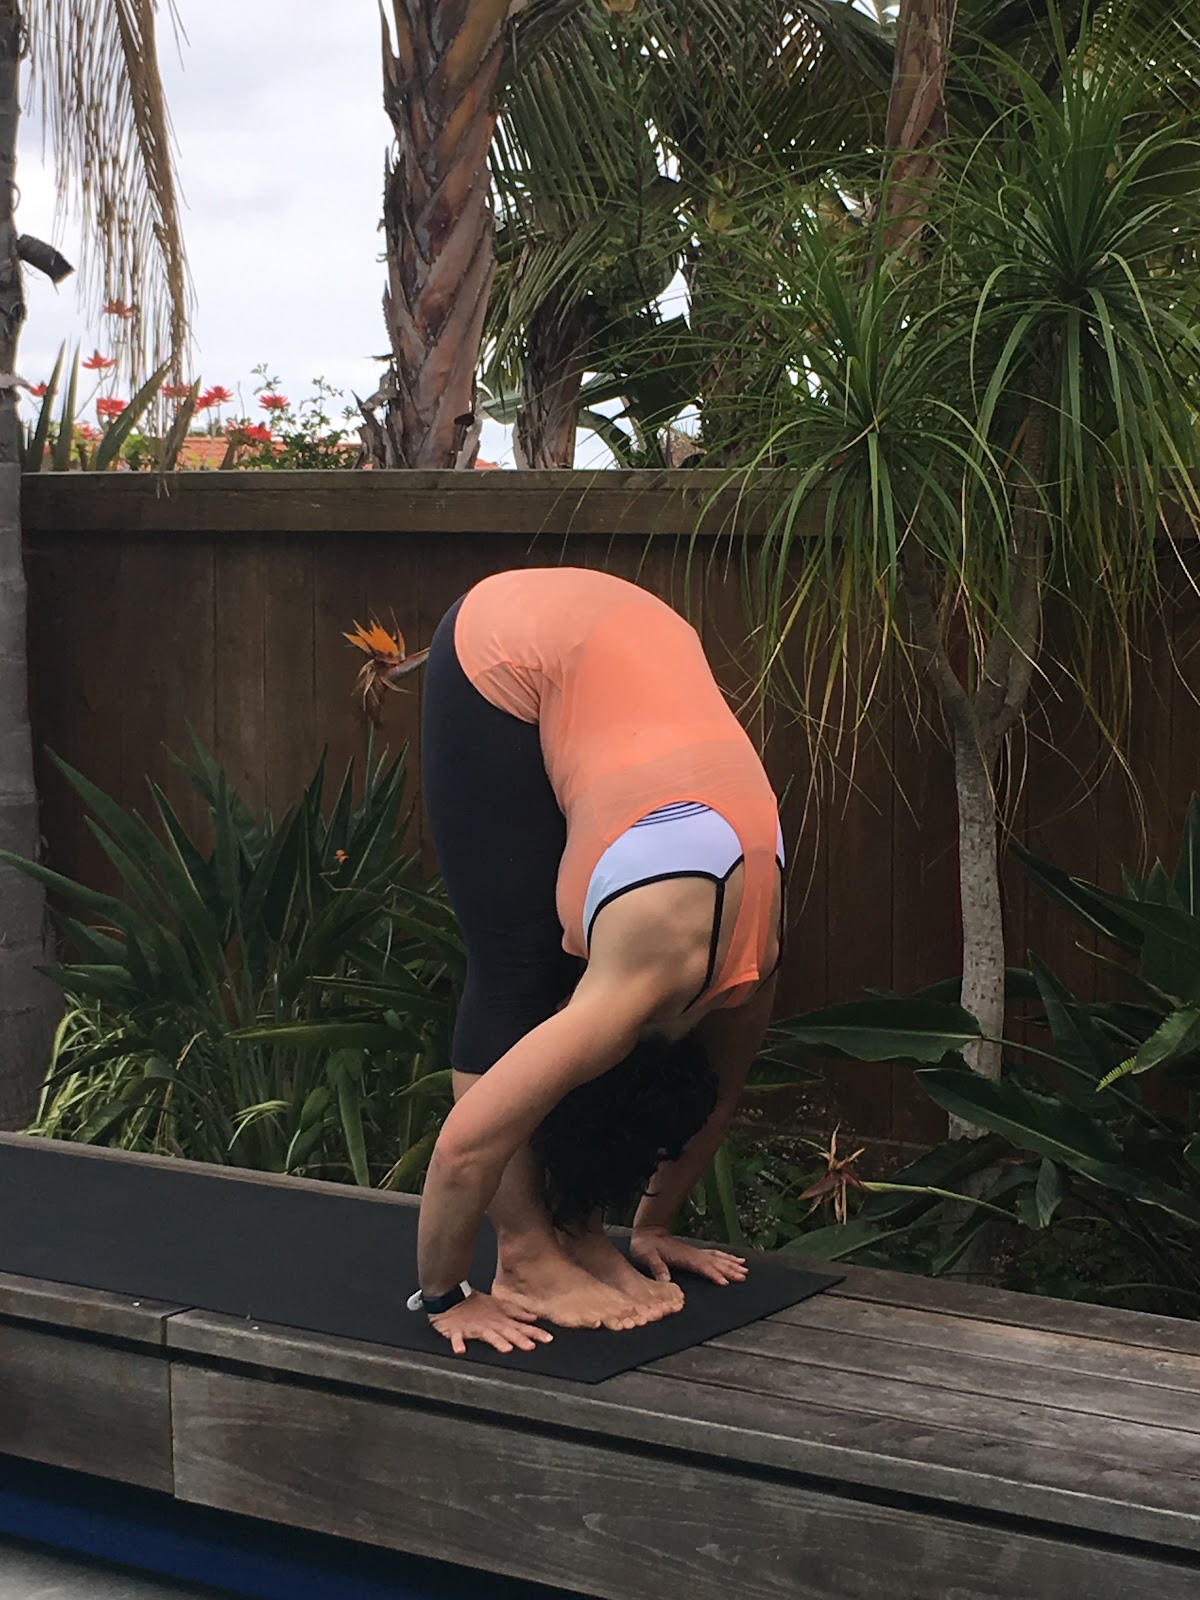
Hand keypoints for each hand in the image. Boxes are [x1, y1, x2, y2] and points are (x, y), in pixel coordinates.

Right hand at [428, 1290, 554, 1355]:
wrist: (452, 1298)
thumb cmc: (477, 1305)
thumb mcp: (499, 1307)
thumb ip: (517, 1314)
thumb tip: (534, 1318)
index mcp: (500, 1320)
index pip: (521, 1328)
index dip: (534, 1333)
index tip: (549, 1338)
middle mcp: (491, 1325)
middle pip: (507, 1333)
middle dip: (519, 1339)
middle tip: (531, 1346)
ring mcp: (474, 1328)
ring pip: (487, 1336)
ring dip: (496, 1342)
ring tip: (505, 1348)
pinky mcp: (457, 1331)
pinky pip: (457, 1339)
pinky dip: (458, 1344)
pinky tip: (460, 1350)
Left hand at [630, 1226, 748, 1285]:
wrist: (647, 1232)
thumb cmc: (646, 1247)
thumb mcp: (648, 1257)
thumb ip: (657, 1268)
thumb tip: (666, 1280)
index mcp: (684, 1257)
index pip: (702, 1267)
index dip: (714, 1274)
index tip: (726, 1281)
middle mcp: (692, 1254)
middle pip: (714, 1262)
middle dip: (729, 1269)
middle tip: (744, 1276)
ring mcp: (694, 1252)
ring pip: (717, 1257)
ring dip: (730, 1262)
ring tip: (744, 1268)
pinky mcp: (694, 1252)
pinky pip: (714, 1254)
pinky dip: (725, 1256)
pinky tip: (733, 1258)